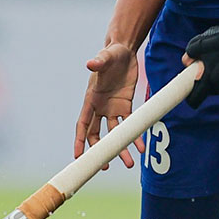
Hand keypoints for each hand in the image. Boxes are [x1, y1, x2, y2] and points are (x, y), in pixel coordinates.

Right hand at [76, 43, 140, 167]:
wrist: (124, 51)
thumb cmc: (111, 54)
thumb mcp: (105, 57)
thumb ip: (99, 62)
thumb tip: (90, 64)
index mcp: (91, 100)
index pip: (83, 125)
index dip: (80, 141)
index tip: (78, 157)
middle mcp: (100, 107)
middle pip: (97, 134)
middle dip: (100, 151)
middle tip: (105, 167)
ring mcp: (113, 108)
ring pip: (115, 133)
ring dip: (121, 148)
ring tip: (129, 162)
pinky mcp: (126, 106)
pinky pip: (130, 124)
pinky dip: (135, 135)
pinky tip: (141, 146)